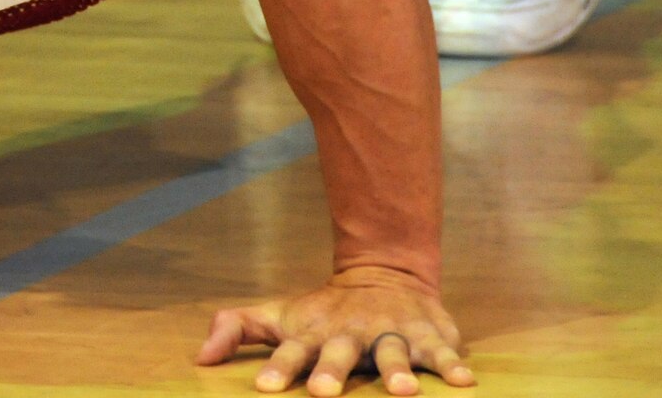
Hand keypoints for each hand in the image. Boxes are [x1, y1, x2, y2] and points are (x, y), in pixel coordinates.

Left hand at [196, 266, 473, 394]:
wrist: (383, 275)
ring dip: (396, 371)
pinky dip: (451, 363)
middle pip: (338, 354)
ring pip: (391, 353)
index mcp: (313, 334)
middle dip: (331, 372)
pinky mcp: (426, 334)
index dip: (278, 369)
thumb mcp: (278, 316)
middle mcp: (350, 334)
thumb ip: (236, 329)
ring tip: (403, 393)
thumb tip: (198, 358)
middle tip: (323, 393)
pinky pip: (441, 351)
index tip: (265, 389)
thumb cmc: (322, 311)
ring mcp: (389, 332)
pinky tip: (463, 382)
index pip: (290, 352)